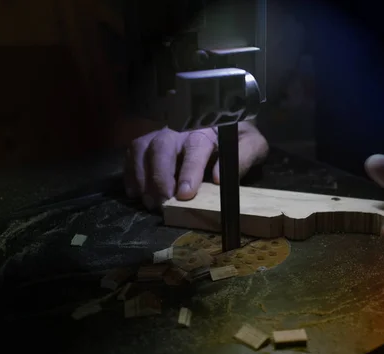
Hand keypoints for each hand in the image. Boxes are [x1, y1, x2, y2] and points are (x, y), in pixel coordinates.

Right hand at [124, 121, 267, 209]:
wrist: (229, 121)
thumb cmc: (240, 138)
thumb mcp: (252, 145)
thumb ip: (243, 158)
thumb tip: (217, 178)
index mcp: (208, 129)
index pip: (195, 148)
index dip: (188, 171)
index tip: (185, 194)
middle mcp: (181, 128)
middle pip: (161, 147)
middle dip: (159, 176)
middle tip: (163, 203)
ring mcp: (162, 133)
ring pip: (142, 148)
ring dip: (142, 176)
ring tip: (150, 201)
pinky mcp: (150, 141)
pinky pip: (133, 152)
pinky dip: (130, 172)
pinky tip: (136, 192)